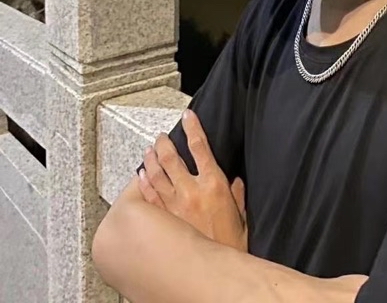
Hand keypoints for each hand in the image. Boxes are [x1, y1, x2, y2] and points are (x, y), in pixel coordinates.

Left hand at [138, 109, 247, 251]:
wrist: (213, 272)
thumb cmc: (230, 246)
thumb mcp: (241, 216)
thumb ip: (237, 196)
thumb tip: (237, 182)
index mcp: (214, 184)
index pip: (200, 147)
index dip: (193, 128)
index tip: (188, 117)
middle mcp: (191, 191)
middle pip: (173, 158)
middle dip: (165, 143)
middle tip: (162, 136)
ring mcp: (174, 206)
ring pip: (157, 174)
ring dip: (152, 159)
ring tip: (149, 150)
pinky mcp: (162, 221)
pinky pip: (149, 196)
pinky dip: (144, 183)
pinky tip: (142, 175)